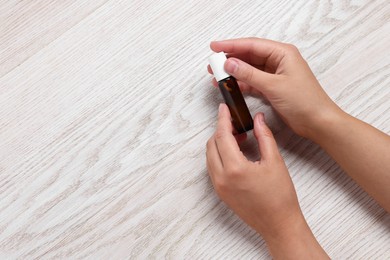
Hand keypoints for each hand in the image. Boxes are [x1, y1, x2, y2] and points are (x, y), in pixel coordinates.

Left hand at [207, 104, 300, 234]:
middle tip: (235, 124)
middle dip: (221, 130)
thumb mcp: (275, 162)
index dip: (223, 119)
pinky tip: (235, 153)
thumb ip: (264, 136)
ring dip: (219, 143)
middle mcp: (221, 178)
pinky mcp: (220, 193)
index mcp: (234, 169)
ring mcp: (218, 187)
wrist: (279, 224)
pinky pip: (213, 167)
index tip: (224, 108)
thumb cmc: (280, 196)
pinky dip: (219, 156)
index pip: (222, 136)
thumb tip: (258, 119)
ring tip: (238, 138)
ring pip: (210, 156)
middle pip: (212, 144)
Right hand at [208, 38, 341, 138]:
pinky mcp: (272, 87)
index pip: (252, 45)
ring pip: (249, 69)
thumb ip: (249, 74)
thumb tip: (230, 64)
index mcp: (282, 53)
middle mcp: (278, 61)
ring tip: (217, 76)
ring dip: (234, 72)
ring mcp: (275, 74)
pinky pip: (253, 81)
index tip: (215, 47)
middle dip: (230, 59)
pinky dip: (241, 83)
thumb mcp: (273, 85)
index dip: (231, 45)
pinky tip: (230, 86)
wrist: (317, 121)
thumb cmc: (305, 101)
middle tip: (213, 64)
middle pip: (249, 55)